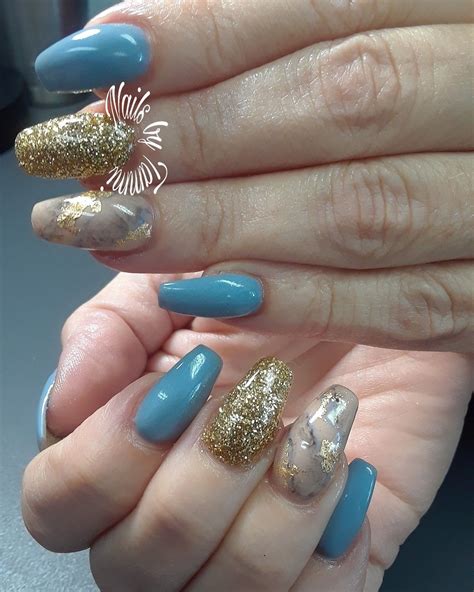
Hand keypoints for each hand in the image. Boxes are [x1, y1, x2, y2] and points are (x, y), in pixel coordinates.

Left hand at [21, 0, 473, 351]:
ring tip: (124, 226)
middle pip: (347, 101)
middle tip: (99, 159)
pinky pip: (401, 305)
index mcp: (463, 16)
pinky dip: (299, 299)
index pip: (329, 4)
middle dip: (205, 133)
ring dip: (229, 223)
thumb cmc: (407, 129)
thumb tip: (128, 58)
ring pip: (366, 209)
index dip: (204, 31)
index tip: (96, 62)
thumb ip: (266, 53)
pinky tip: (210, 292)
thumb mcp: (362, 59)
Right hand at [22, 273, 472, 590]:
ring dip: (276, 504)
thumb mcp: (182, 284)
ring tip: (315, 433)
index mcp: (123, 446)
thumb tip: (67, 396)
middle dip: (204, 475)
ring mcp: (242, 547)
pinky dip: (331, 543)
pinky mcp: (320, 564)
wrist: (372, 306)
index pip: (59, 502)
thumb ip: (111, 326)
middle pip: (133, 562)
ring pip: (222, 591)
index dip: (110, 453)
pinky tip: (346, 473)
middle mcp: (170, 510)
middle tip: (260, 399)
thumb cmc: (277, 296)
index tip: (188, 382)